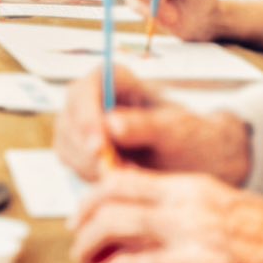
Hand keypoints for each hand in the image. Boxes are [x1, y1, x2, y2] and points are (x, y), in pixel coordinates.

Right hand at [54, 68, 252, 183]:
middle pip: (70, 116)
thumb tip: (112, 124)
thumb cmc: (190, 138)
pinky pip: (72, 164)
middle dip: (85, 147)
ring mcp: (83, 125)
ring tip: (125, 177)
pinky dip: (90, 176)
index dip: (86, 114)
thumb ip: (146, 126)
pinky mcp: (81, 151)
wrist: (196, 162)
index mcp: (117, 80)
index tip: (99, 145)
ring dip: (88, 166)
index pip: (88, 87)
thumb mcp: (176, 131)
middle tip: (110, 171)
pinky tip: (119, 182)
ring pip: (66, 143)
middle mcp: (94, 99)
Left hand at [70, 166, 262, 262]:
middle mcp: (185, 219)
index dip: (89, 200)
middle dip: (85, 236)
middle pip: (110, 219)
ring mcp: (191, 257)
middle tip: (80, 247)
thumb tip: (128, 210)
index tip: (79, 214)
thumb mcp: (217, 198)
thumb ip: (174, 202)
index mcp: (189, 189)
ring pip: (120, 261)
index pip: (120, 184)